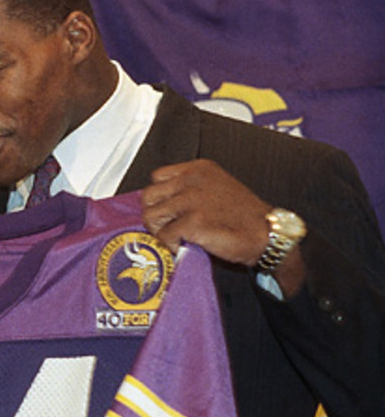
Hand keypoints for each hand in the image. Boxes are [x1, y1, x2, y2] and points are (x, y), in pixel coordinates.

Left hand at [140, 159, 304, 294]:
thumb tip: (162, 203)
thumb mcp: (216, 187)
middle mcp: (192, 180)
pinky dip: (171, 246)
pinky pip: (164, 236)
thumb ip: (189, 188)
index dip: (160, 197)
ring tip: (177, 238)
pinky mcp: (192, 222)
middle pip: (148, 196)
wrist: (268, 234)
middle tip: (170, 228)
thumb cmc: (243, 215)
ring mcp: (191, 200)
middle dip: (156, 215)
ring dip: (160, 231)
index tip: (169, 211)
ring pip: (151, 217)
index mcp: (198, 169)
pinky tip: (185, 247)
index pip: (157, 177)